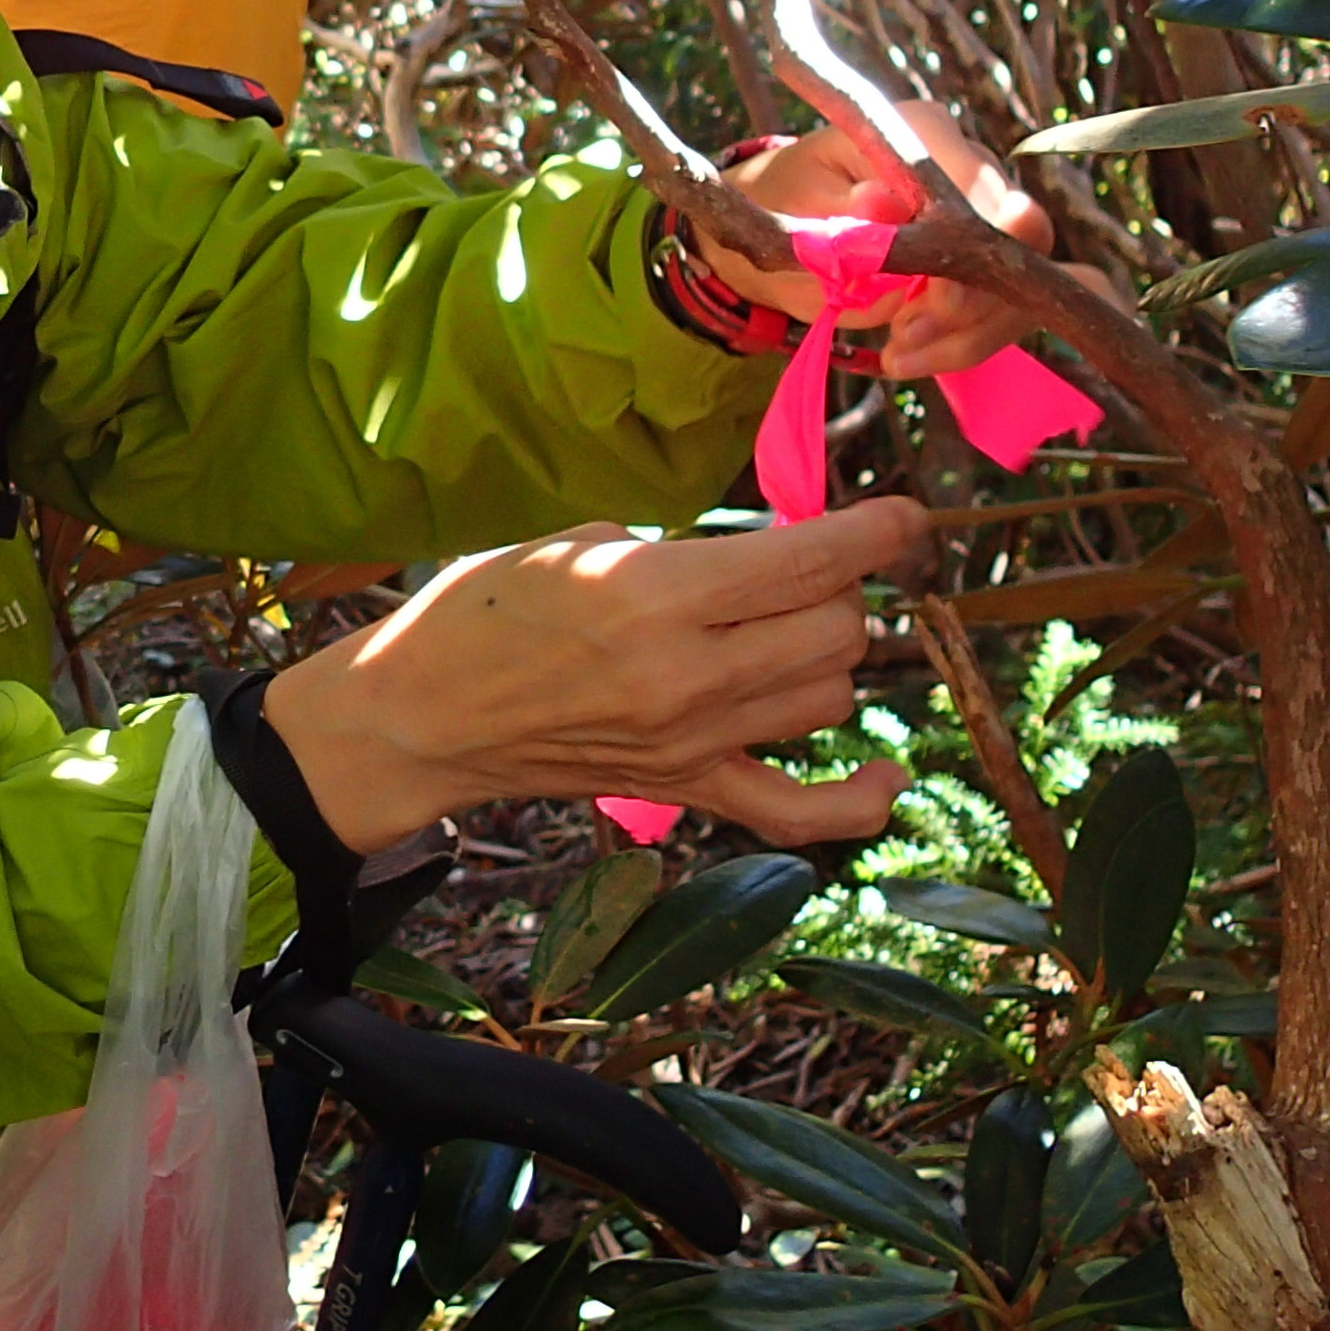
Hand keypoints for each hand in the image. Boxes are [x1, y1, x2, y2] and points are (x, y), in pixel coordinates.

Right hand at [261, 499, 931, 852]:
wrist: (423, 713)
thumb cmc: (485, 609)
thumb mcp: (580, 541)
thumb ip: (683, 551)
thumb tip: (770, 558)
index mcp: (656, 593)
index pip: (812, 560)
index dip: (879, 531)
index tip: (906, 517)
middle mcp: (686, 672)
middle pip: (837, 629)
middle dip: (838, 589)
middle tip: (797, 573)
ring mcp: (691, 741)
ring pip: (828, 697)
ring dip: (828, 657)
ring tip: (786, 633)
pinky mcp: (684, 789)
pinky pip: (799, 812)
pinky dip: (855, 802)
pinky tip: (885, 775)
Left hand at [715, 100, 1053, 383]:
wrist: (781, 223)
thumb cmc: (785, 203)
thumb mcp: (797, 207)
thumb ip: (843, 213)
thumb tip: (882, 204)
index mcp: (924, 133)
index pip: (984, 185)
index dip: (976, 245)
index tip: (935, 298)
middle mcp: (969, 167)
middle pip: (1021, 239)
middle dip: (973, 301)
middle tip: (905, 335)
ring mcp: (984, 217)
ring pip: (1018, 285)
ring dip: (965, 334)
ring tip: (895, 353)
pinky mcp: (982, 264)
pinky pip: (998, 313)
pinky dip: (957, 346)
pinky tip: (903, 357)